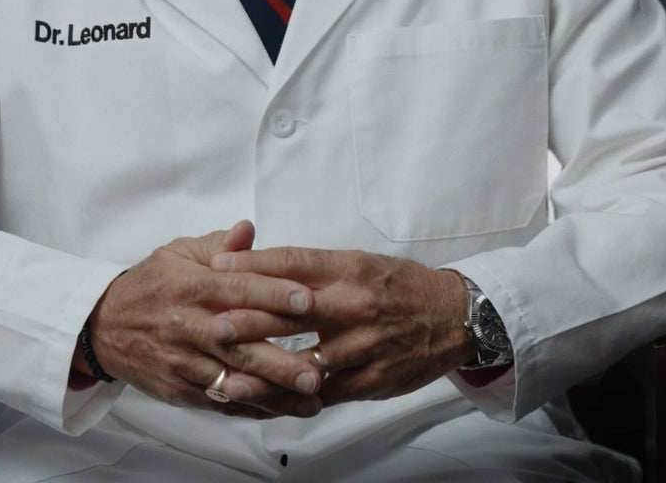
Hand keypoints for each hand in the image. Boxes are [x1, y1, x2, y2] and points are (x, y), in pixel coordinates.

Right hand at [84, 221, 323, 418]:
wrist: (103, 325)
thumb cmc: (150, 285)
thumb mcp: (178, 254)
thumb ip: (219, 246)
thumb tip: (248, 229)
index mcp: (192, 286)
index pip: (238, 289)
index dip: (273, 294)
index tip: (307, 300)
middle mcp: (189, 325)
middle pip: (239, 343)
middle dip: (279, 359)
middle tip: (317, 369)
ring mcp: (184, 361)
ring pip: (233, 379)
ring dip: (273, 392)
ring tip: (311, 399)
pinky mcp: (180, 389)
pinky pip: (220, 401)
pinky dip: (251, 408)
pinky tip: (282, 410)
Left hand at [208, 246, 472, 406]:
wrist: (454, 315)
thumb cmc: (398, 286)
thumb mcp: (358, 263)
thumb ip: (314, 269)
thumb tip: (264, 265)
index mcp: (347, 268)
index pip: (292, 263)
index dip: (252, 265)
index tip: (216, 267)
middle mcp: (352, 304)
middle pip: (292, 311)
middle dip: (248, 319)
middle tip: (211, 324)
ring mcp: (362, 345)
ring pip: (305, 361)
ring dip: (264, 371)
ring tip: (227, 377)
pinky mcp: (371, 379)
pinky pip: (326, 392)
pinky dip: (295, 398)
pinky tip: (268, 402)